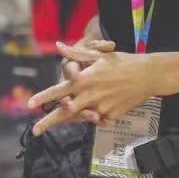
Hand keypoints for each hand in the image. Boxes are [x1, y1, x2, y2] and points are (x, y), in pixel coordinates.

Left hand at [27, 41, 158, 135]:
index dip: (43, 97)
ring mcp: (100, 108)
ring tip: (66, 119)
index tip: (30, 104)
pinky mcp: (110, 116)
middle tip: (36, 130)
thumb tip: (59, 46)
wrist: (148, 76)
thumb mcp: (98, 55)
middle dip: (49, 122)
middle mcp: (89, 96)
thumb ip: (76, 53)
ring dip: (73, 117)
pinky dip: (94, 115)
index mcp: (84, 80)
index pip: (58, 90)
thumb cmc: (122, 61)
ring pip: (81, 116)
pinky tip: (100, 106)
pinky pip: (97, 118)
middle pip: (65, 112)